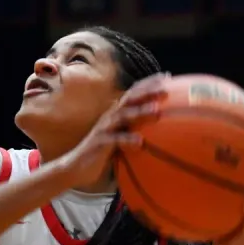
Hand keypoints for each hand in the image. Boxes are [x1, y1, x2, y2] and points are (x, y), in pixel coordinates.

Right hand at [54, 73, 168, 187]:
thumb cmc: (102, 153)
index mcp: (117, 113)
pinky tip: (140, 142)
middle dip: (148, 91)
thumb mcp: (121, 139)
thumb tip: (161, 131)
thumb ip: (135, 131)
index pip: (134, 93)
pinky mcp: (99, 143)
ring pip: (123, 115)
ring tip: (157, 111)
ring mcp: (104, 128)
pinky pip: (114, 140)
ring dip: (140, 111)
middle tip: (167, 89)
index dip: (148, 83)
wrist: (76, 167)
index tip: (167, 76)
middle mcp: (111, 116)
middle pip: (130, 98)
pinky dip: (127, 139)